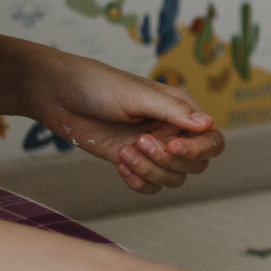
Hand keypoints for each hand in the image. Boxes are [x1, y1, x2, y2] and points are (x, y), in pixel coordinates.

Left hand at [26, 52, 222, 194]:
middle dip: (168, 161)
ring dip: (149, 171)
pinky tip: (120, 165)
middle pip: (195, 165)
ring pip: (172, 179)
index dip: (198, 149)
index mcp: (180, 110)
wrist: (58, 95)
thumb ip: (173, 111)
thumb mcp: (136, 95)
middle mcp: (171, 131)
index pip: (212, 140)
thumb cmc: (97, 84)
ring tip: (124, 152)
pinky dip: (138, 182)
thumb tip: (209, 124)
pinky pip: (150, 186)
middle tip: (139, 142)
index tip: (172, 146)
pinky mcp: (132, 162)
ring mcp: (152, 149)